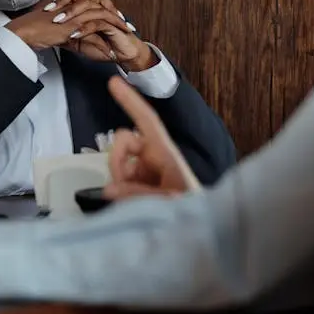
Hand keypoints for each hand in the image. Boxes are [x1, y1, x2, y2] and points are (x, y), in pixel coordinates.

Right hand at [5, 0, 129, 54]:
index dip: (109, 11)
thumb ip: (72, 32)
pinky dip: (103, 42)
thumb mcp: (59, 31)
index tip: (119, 20)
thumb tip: (82, 39)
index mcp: (71, 4)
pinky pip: (94, 29)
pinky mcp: (72, 23)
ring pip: (102, 15)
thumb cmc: (35, 31)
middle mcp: (74, 6)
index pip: (95, 3)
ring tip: (126, 37)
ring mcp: (74, 13)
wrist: (24, 32)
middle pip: (102, 6)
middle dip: (118, 17)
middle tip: (129, 27)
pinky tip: (110, 52)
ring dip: (116, 26)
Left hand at [48, 0, 157, 71]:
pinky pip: (97, 23)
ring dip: (72, 13)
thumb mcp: (80, 41)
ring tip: (59, 21)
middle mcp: (98, 8)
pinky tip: (74, 34)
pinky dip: (84, 28)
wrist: (124, 55)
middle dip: (63, 3)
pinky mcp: (113, 25)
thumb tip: (49, 33)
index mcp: (90, 8)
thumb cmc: (105, 46)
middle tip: (49, 12)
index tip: (45, 9)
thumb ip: (67, 34)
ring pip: (89, 6)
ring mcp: (105, 15)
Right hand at [103, 76, 200, 199]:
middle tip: (118, 186)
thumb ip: (137, 194)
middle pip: (123, 142)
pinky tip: (130, 205)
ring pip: (118, 165)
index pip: (146, 121)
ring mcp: (146, 173)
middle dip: (115, 159)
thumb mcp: (169, 202)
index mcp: (167, 154)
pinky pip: (119, 182)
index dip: (131, 100)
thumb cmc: (195, 211)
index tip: (114, 81)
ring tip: (134, 204)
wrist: (204, 232)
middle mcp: (155, 159)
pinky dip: (120, 192)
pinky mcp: (140, 187)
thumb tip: (109, 188)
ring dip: (119, 182)